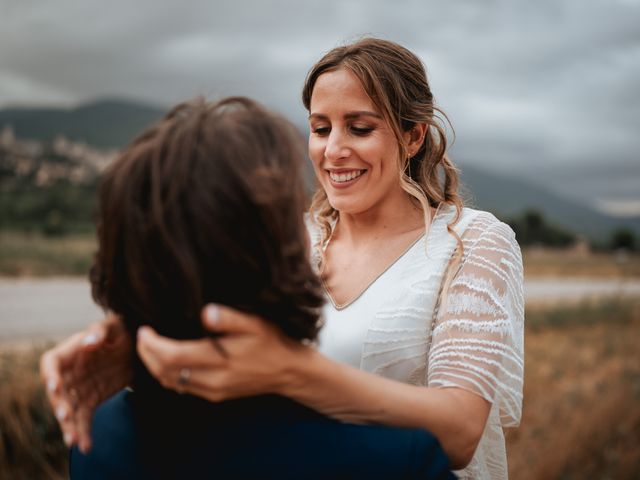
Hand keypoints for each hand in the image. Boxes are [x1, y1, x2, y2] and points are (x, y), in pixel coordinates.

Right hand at [40, 314, 132, 452]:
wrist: (136, 348)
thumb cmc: (120, 331)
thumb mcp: (115, 326)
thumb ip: (101, 331)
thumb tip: (88, 341)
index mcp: (70, 352)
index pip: (51, 363)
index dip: (50, 375)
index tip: (54, 387)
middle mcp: (69, 373)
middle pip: (58, 392)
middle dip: (60, 405)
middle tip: (66, 417)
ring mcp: (79, 388)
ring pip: (69, 409)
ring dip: (70, 426)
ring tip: (74, 441)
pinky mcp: (91, 400)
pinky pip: (84, 418)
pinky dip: (84, 431)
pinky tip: (86, 445)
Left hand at [136, 305, 308, 401]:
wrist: (289, 371)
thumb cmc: (271, 342)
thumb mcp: (255, 323)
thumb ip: (229, 318)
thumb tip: (205, 312)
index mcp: (219, 360)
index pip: (171, 357)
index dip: (150, 345)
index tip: (144, 329)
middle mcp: (212, 381)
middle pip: (163, 373)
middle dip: (146, 354)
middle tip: (142, 335)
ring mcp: (212, 391)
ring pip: (169, 383)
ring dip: (153, 365)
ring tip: (149, 345)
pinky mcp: (214, 396)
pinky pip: (181, 387)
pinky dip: (167, 374)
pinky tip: (167, 359)